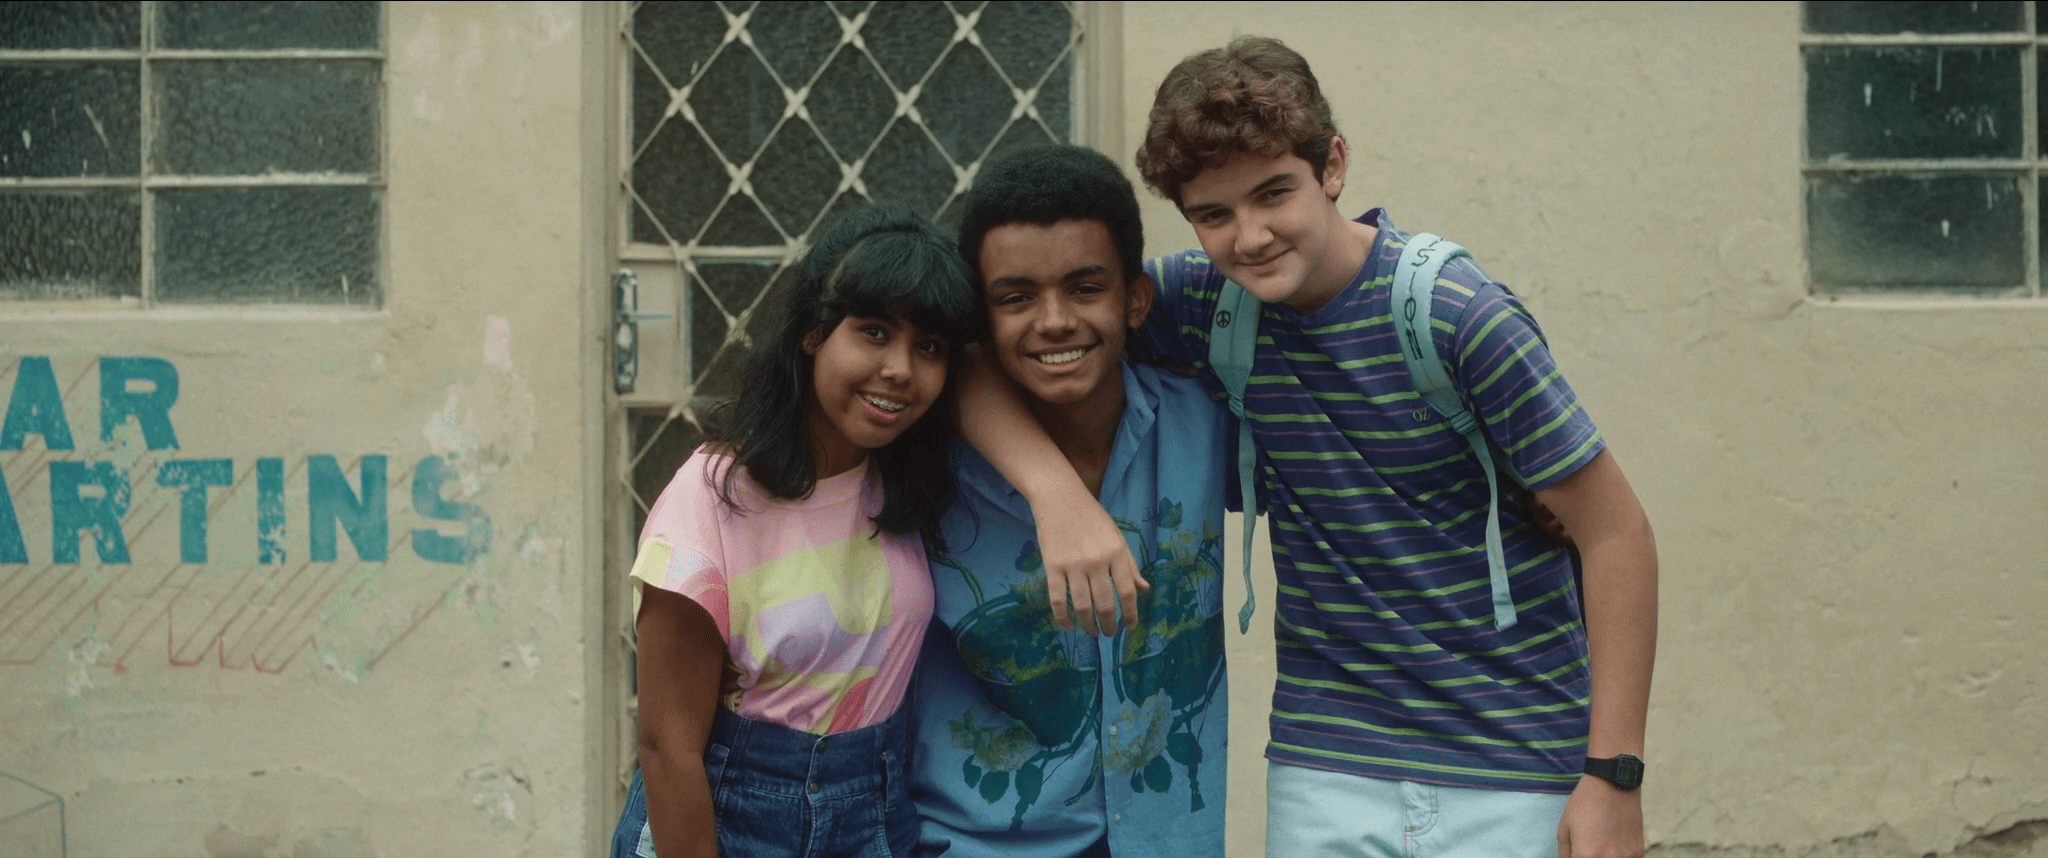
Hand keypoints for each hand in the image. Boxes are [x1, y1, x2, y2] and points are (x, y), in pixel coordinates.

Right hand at [1034, 495, 1146, 634]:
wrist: (1060, 497)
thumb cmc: (1092, 517)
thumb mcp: (1117, 537)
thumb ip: (1129, 564)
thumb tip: (1143, 589)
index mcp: (1117, 553)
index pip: (1128, 592)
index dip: (1131, 614)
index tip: (1130, 627)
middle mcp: (1097, 561)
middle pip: (1105, 604)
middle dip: (1109, 624)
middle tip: (1109, 633)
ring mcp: (1074, 564)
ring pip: (1082, 606)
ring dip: (1088, 624)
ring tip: (1092, 632)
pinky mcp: (1052, 566)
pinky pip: (1058, 599)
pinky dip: (1063, 617)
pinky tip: (1067, 625)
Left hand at [1555, 776, 1643, 857]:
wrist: (1613, 784)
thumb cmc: (1584, 804)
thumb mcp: (1564, 829)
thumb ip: (1565, 854)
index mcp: (1585, 855)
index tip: (1578, 852)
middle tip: (1589, 848)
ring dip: (1605, 857)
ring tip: (1600, 844)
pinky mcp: (1639, 852)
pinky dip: (1620, 857)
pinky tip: (1614, 847)